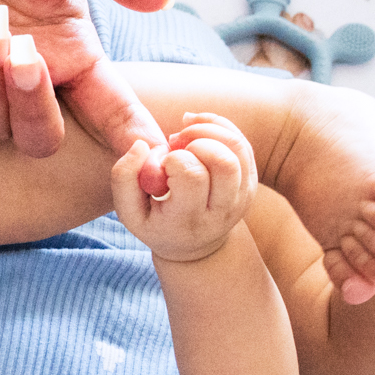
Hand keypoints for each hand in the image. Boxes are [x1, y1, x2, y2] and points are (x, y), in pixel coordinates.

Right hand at [112, 113, 257, 262]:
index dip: (173, 159)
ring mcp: (242, 197)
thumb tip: (141, 145)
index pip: (191, 175)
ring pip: (237, 147)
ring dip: (208, 130)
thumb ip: (123, 176)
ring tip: (185, 137)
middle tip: (176, 144)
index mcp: (188, 219)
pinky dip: (219, 127)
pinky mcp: (251, 184)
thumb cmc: (156, 223)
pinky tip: (196, 131)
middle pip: (223, 161)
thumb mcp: (129, 211)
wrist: (195, 246)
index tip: (161, 165)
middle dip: (195, 140)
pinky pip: (242, 144)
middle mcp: (222, 210)